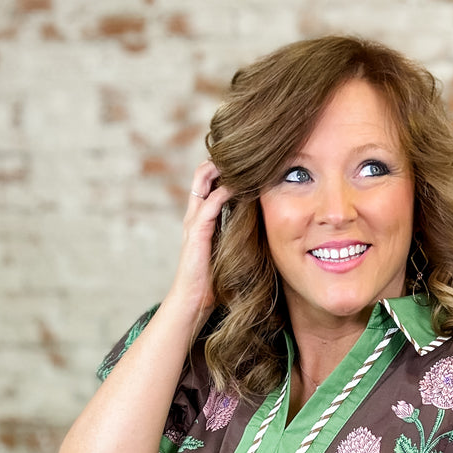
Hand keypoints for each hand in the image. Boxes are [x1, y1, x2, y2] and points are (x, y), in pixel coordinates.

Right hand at [166, 159, 231, 323]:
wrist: (194, 301)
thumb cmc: (213, 280)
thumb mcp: (227, 250)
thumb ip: (236, 234)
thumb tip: (258, 226)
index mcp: (201, 218)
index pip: (208, 182)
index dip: (223, 168)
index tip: (246, 160)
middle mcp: (195, 215)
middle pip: (203, 174)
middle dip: (221, 160)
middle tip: (244, 151)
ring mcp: (194, 221)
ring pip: (204, 181)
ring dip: (222, 169)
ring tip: (242, 158)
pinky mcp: (197, 232)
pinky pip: (211, 203)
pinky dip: (224, 191)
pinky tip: (240, 184)